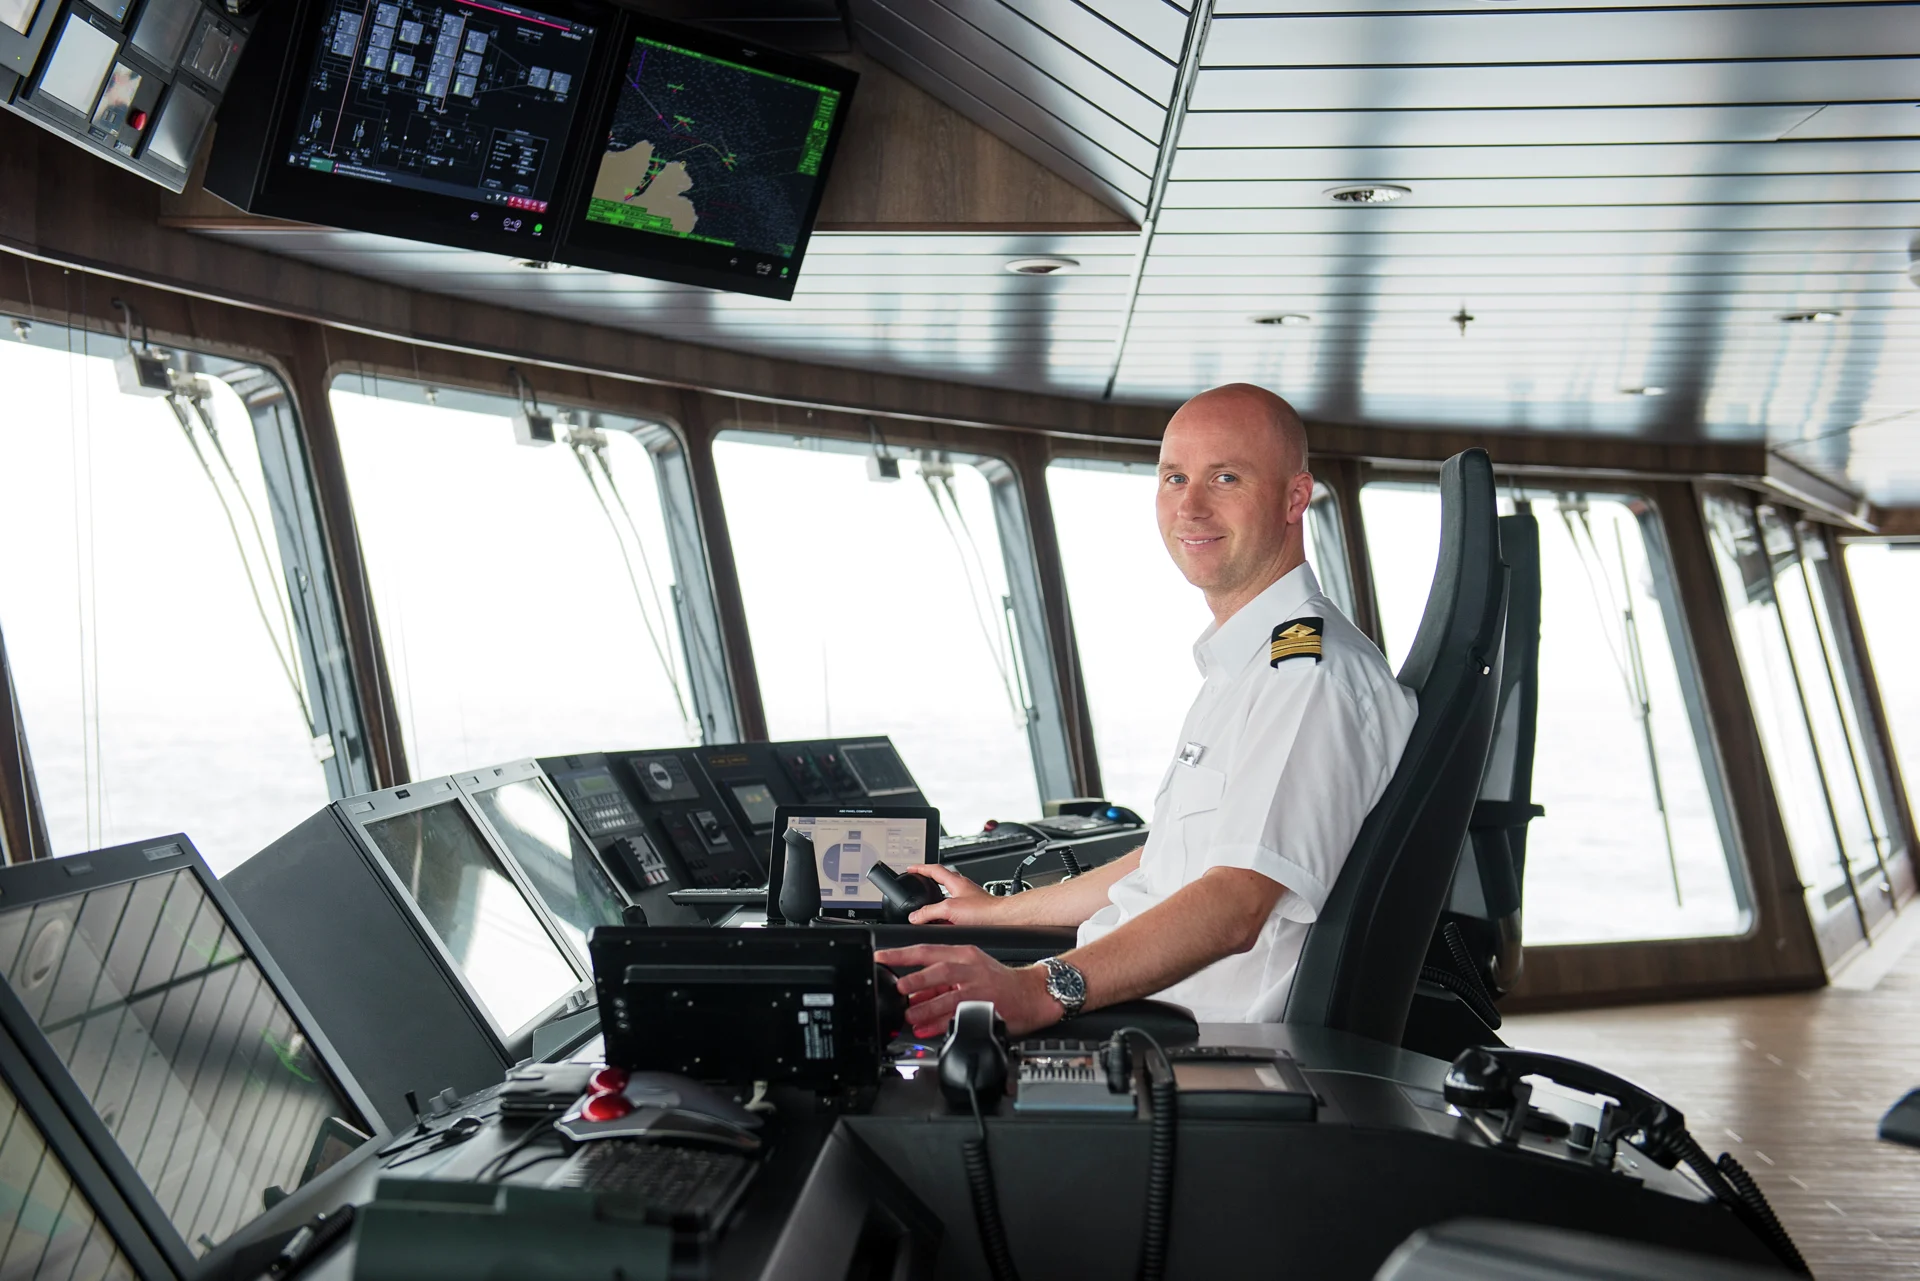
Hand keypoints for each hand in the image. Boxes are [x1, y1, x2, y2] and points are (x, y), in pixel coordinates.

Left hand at [874, 944, 1061, 1039]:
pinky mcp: (987, 1006)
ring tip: (909, 1015)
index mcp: (963, 954)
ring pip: (949, 994)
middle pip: (939, 969)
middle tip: (898, 989)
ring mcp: (980, 987)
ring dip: (926, 1007)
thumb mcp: (968, 972)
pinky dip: (941, 1023)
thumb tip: (912, 995)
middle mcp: (971, 967)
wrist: (1032, 994)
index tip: (881, 957)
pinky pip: (960, 1015)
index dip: (902, 954)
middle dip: (916, 979)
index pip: (928, 950)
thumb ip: (940, 983)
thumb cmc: (999, 982)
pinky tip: (927, 1029)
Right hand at [901, 865, 1001, 925]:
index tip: (910, 869)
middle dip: (928, 884)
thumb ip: (930, 912)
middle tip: (917, 886)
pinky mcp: (973, 912)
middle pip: (941, 881)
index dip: (920, 868)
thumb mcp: (950, 909)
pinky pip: (954, 912)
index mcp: (956, 882)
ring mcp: (968, 900)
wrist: (1003, 921)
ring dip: (937, 904)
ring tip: (927, 912)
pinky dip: (945, 916)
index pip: (934, 869)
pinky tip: (943, 925)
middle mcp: (963, 889)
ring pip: (947, 899)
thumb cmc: (985, 911)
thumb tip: (915, 916)